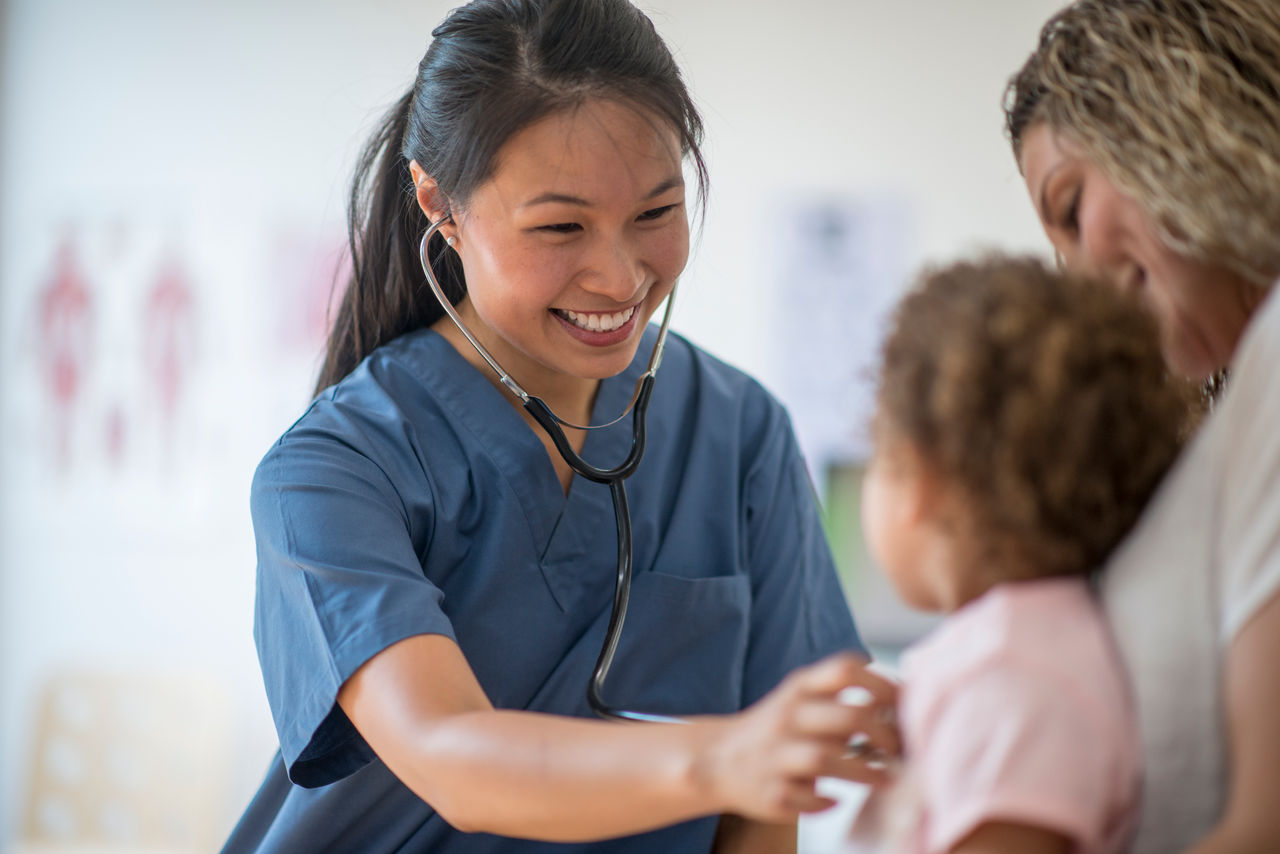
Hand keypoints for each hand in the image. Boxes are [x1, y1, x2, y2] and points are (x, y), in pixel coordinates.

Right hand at [700, 652, 899, 821]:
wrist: (719, 759)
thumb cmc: (779, 728)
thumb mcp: (801, 698)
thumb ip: (840, 696)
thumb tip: (903, 705)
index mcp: (799, 688)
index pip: (844, 669)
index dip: (882, 684)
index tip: (902, 705)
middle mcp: (787, 717)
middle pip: (846, 716)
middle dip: (883, 734)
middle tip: (898, 749)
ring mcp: (776, 756)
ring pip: (824, 759)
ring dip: (865, 772)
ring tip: (887, 780)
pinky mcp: (770, 792)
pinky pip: (806, 798)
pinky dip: (826, 801)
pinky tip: (837, 798)